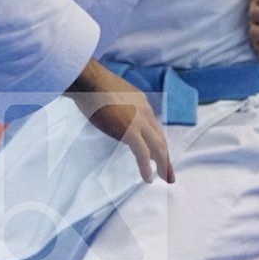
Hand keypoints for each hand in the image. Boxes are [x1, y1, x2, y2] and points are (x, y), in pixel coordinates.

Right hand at [65, 60, 173, 183]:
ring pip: (158, 148)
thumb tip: (116, 116)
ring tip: (165, 178)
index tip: (160, 154)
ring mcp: (139, 122)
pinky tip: (148, 178)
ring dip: (163, 165)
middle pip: (160, 138)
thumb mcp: (114, 94)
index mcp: (141, 102)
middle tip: (169, 173)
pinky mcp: (130, 132)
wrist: (89, 80)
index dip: (158, 142)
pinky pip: (143, 155)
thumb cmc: (93, 85)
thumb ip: (120, 106)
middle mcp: (145, 112)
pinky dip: (147, 168)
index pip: (154, 126)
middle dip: (166, 157)